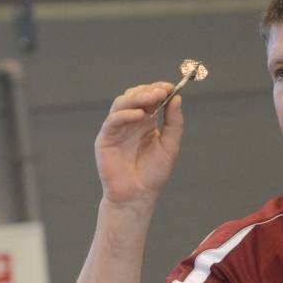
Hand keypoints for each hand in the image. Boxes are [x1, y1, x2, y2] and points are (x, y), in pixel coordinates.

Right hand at [94, 82, 184, 205]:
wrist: (138, 196)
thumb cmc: (153, 174)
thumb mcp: (170, 147)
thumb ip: (174, 123)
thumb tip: (177, 98)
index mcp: (146, 122)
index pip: (149, 98)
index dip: (158, 89)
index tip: (171, 86)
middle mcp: (130, 122)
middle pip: (134, 96)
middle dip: (148, 90)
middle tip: (162, 90)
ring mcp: (117, 129)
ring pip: (121, 103)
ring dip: (137, 97)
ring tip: (153, 97)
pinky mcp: (105, 138)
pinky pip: (113, 121)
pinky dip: (125, 115)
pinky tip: (140, 115)